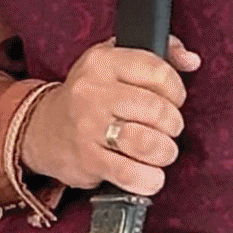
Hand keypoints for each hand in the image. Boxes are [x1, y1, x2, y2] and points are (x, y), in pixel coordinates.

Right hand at [22, 37, 200, 196]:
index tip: (174, 100)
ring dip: (165, 152)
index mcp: (103, 62)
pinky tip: (149, 174)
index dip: (176, 90)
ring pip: (148, 143)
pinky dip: (149, 179)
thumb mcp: (115, 61)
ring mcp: (88, 128)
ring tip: (161, 151)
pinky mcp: (87, 160)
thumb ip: (159, 53)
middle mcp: (93, 92)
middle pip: (157, 110)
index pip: (157, 71)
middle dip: (173, 125)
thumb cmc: (90, 95)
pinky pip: (130, 174)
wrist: (41, 129)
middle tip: (167, 129)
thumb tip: (191, 60)